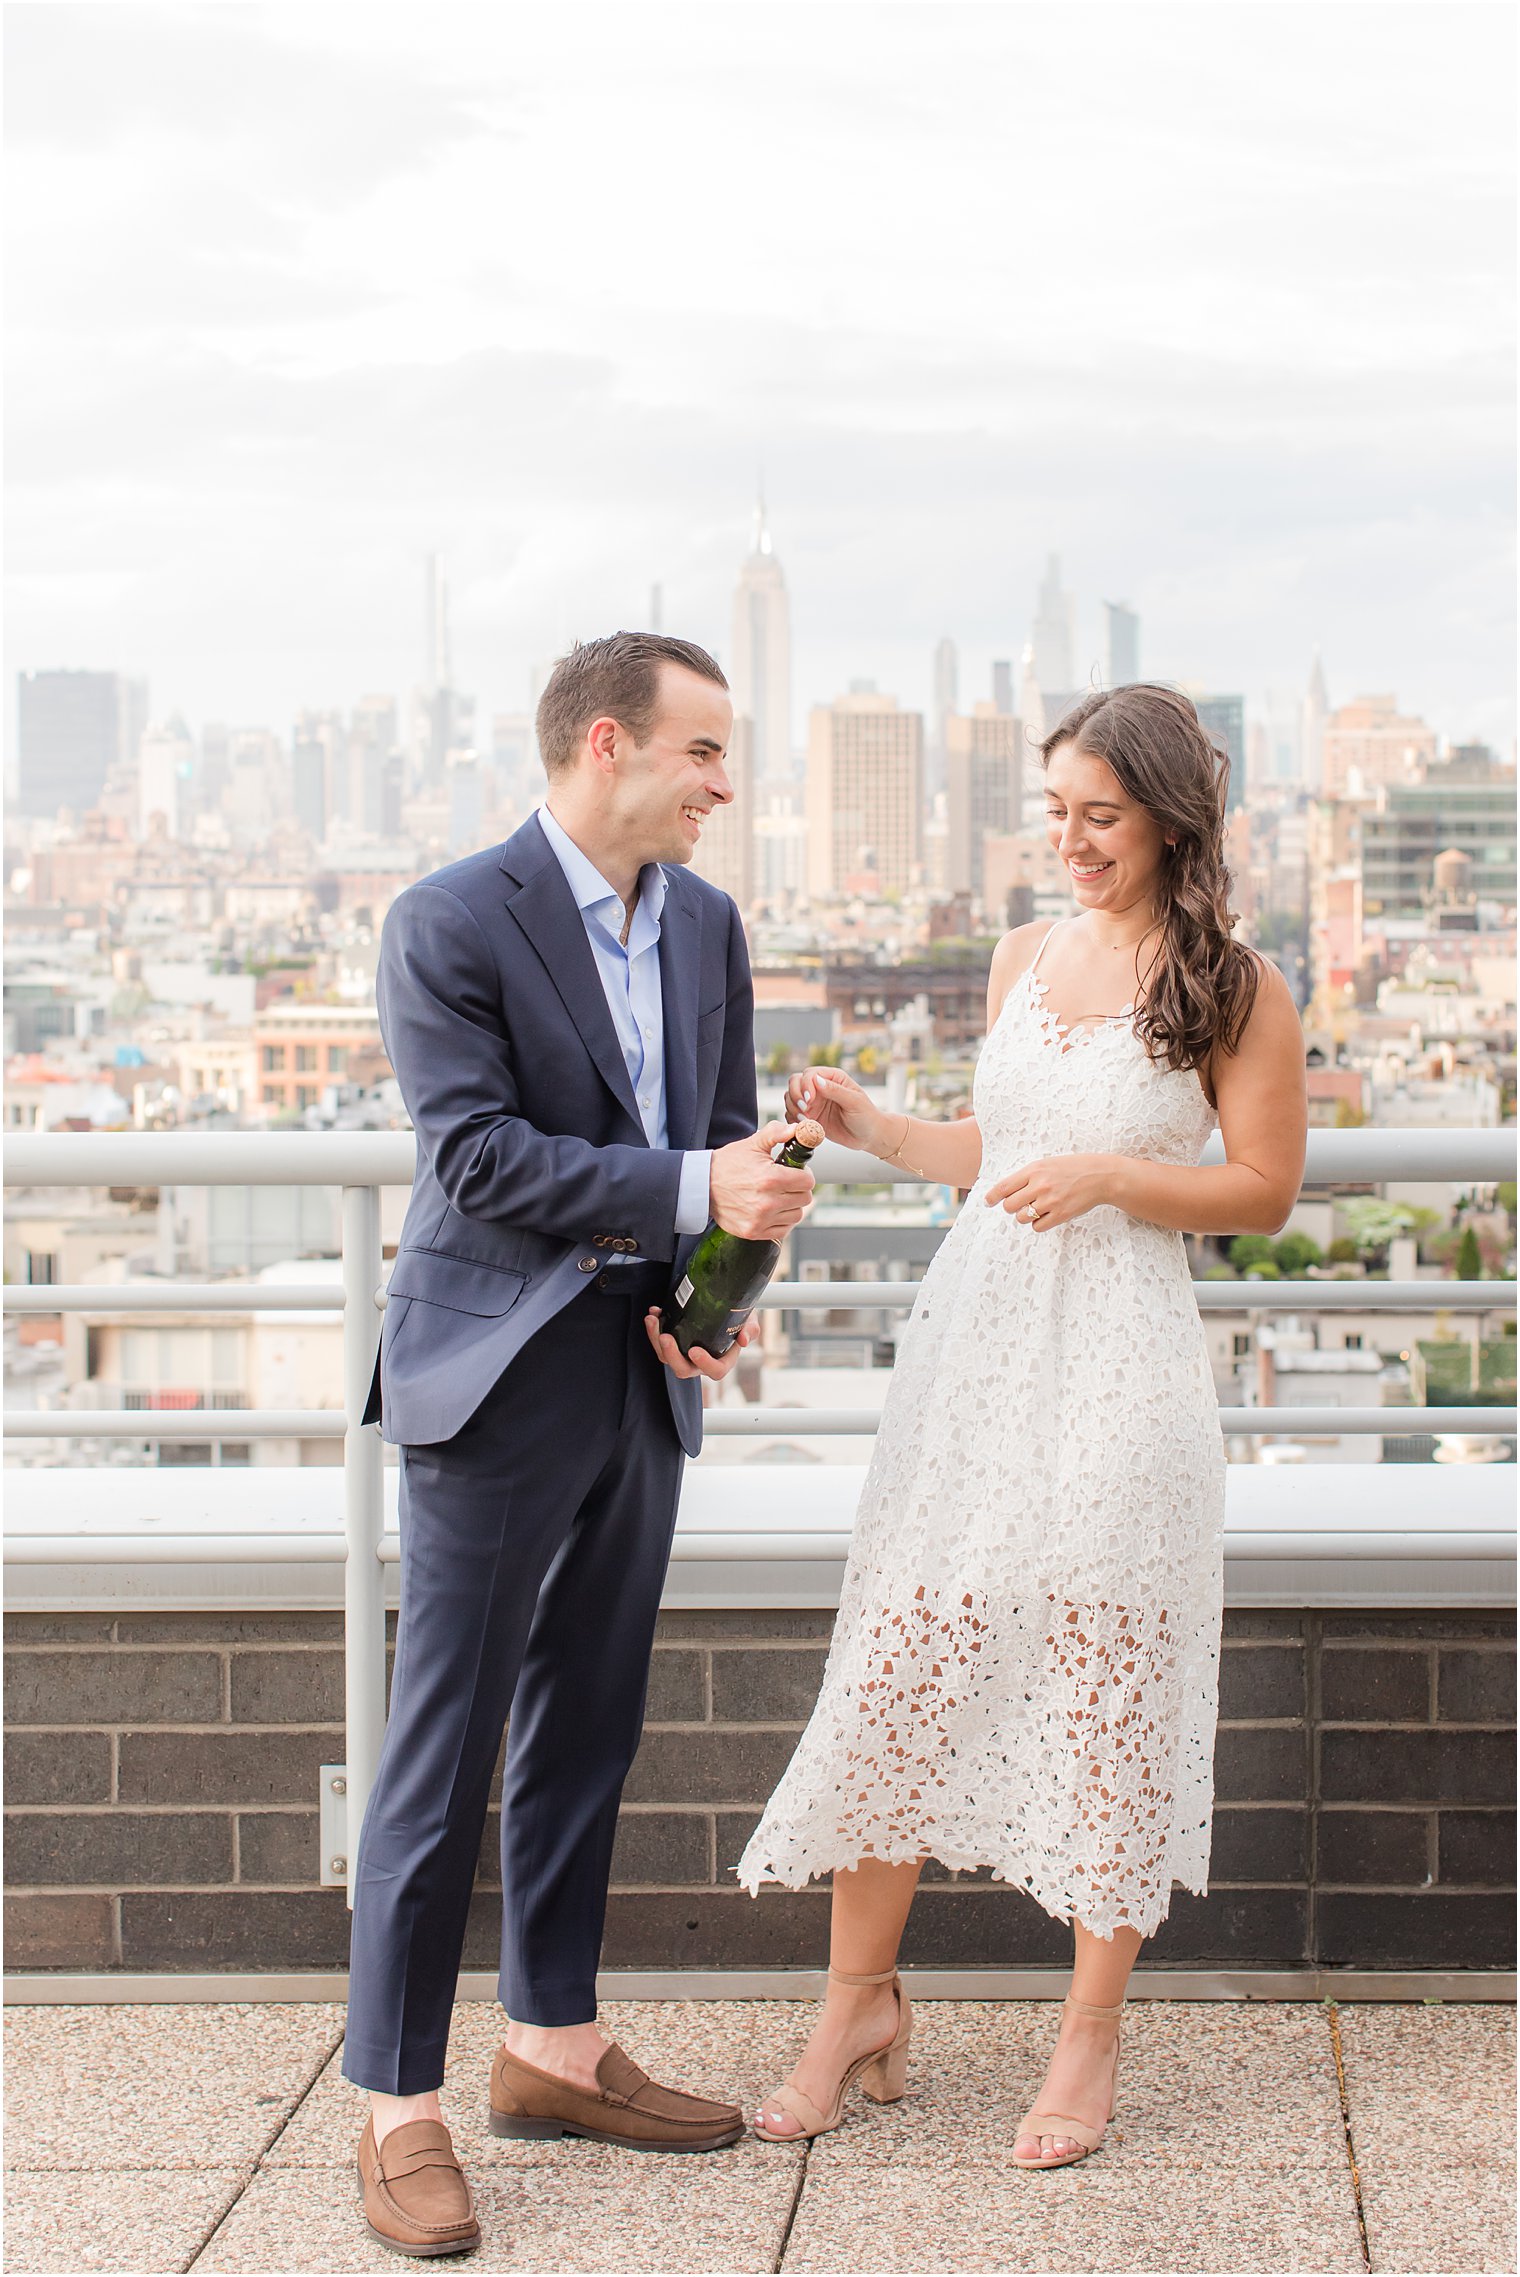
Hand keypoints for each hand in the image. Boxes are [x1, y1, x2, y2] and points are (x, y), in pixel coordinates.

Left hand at [644, 1309, 755, 1380]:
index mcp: (722, 1361)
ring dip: (655, 1339)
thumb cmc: (739, 1319)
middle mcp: (700, 1363)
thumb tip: (744, 1339)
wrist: (724, 1308)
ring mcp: (684, 1355)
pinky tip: (654, 1312)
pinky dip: (654, 1328)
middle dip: (671, 1354)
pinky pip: (659, 1342)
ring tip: (652, 1319)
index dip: (704, 1364)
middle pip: (683, 1369)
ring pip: (666, 1356)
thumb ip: (750, 1329)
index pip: (715, 1370)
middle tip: (665, 1336)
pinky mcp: (673, 1344)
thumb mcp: (749, 1321)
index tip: (694, 1350)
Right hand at [709, 1120, 814, 1240]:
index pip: (808, 1181)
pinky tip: (772, 1210)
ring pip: (796, 1215)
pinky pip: (783, 1230)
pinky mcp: (754, 1232)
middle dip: (799, 1188)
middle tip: (786, 1183)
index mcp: (771, 1178)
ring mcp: (761, 1220)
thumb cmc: (727, 1164)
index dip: (804, 1174)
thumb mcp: (752, 1144)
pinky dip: (782, 1220)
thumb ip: (776, 1133)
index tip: (795, 1172)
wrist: (702, 1186)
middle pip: (805, 1198)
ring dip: (792, 1205)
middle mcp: (768, 1202)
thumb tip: (797, 1130)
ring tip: (778, 1196)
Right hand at [784, 1066, 880, 1151]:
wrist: (869, 1136)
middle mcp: (820, 1087)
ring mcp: (814, 1102)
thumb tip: (816, 1080)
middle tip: (804, 1110)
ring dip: (792, 1108)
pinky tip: (802, 1125)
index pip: (809, 1074)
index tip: (810, 1101)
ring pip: (790, 1097)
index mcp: (832, 1078)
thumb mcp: (854, 1102)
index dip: (805, 1086)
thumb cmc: (867, 1116)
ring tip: (805, 1119)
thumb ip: (835, 1090)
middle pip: (795, 1082)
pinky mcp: (810, 1116)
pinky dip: (792, 1119)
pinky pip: (792, 1113)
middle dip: (795, 1095)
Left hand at [983, 1153, 1117, 1229]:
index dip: (992, 1197)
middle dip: (1011, 1207)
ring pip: (1022, 1218)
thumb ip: (1027, 1176)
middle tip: (1020, 1204)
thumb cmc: (1072, 1168)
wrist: (1100, 1176)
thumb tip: (1004, 1192)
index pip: (1004, 1187)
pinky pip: (1037, 1227)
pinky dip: (1039, 1223)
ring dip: (1025, 1216)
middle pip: (1009, 1206)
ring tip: (1037, 1208)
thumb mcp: (1047, 1164)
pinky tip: (1047, 1215)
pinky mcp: (1061, 1215)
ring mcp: (1051, 1201)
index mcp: (1034, 1170)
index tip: (987, 1202)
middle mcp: (1040, 1185)